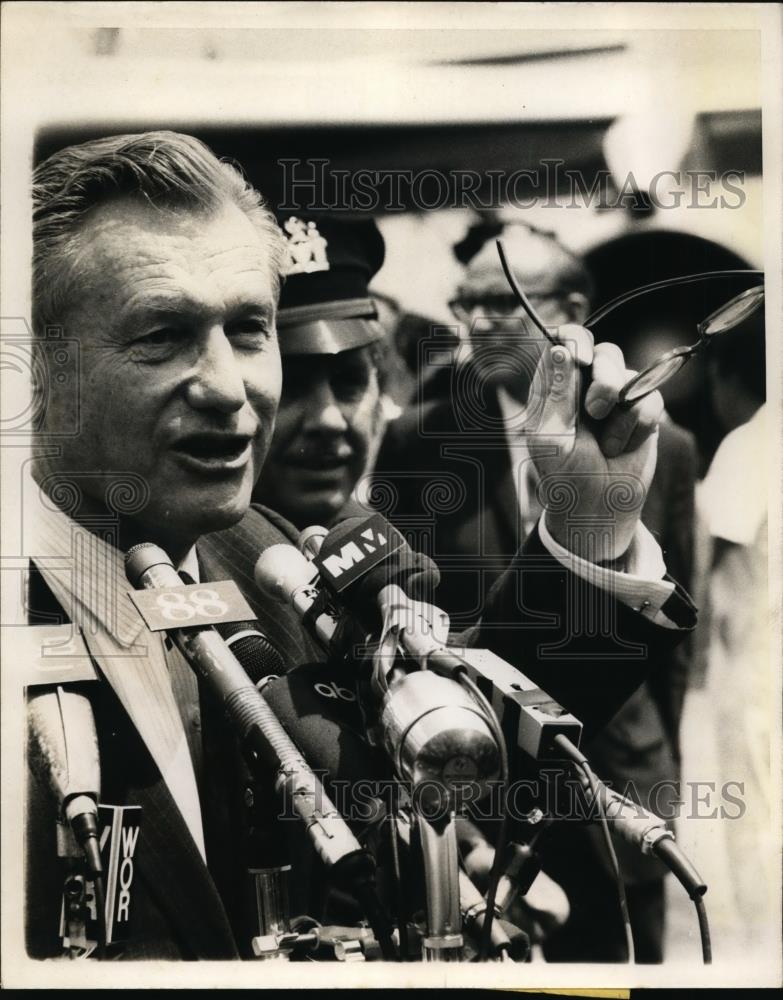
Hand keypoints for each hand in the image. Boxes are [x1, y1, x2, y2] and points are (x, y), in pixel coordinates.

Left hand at [526, 324, 662, 561]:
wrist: (600, 509)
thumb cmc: (565, 477)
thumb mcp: (551, 438)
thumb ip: (556, 394)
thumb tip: (560, 350)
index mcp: (556, 387)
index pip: (564, 342)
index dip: (575, 340)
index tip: (580, 358)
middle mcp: (585, 386)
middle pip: (603, 352)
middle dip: (603, 380)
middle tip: (595, 412)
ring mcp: (616, 398)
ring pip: (630, 374)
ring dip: (620, 410)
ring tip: (607, 443)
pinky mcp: (642, 412)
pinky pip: (652, 398)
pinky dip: (638, 426)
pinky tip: (623, 447)